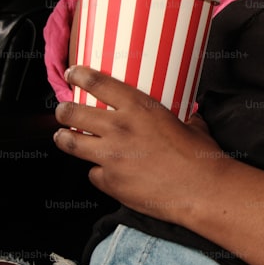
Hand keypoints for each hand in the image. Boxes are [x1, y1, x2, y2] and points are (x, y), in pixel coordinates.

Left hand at [53, 66, 225, 224]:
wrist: (201, 190)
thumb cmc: (201, 157)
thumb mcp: (191, 124)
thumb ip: (181, 117)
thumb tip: (187, 115)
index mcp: (140, 108)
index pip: (99, 84)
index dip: (79, 76)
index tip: (73, 74)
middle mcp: (120, 129)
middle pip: (74, 113)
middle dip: (63, 110)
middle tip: (62, 109)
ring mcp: (111, 156)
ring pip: (71, 143)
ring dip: (64, 138)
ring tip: (62, 136)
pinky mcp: (110, 182)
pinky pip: (93, 173)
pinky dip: (97, 172)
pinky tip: (104, 171)